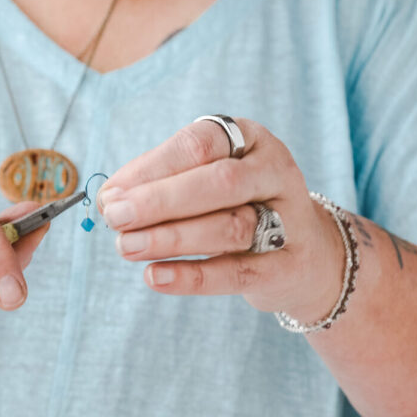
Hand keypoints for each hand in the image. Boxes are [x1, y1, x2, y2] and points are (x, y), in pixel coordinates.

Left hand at [98, 117, 344, 321]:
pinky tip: (156, 276)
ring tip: (126, 247)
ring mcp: (290, 220)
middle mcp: (275, 172)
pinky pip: (237, 273)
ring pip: (228, 227)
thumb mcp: (205, 182)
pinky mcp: (287, 268)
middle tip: (115, 217)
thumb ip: (161, 184)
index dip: (151, 168)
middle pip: (218, 183)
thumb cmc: (238, 207)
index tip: (111, 194)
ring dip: (169, 238)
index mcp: (250, 139)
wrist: (308, 256)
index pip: (199, 144)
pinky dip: (192, 277)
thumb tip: (109, 199)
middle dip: (159, 201)